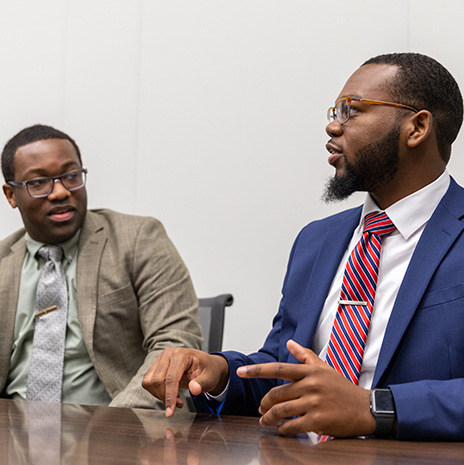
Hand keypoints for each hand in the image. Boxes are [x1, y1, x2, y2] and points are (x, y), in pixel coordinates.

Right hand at [142, 348, 229, 416]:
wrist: (206, 366)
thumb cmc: (208, 370)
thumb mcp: (210, 378)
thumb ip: (202, 383)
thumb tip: (194, 389)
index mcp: (181, 354)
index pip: (171, 378)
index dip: (169, 397)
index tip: (170, 413)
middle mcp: (168, 354)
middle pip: (156, 381)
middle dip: (165, 397)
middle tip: (180, 403)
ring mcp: (160, 359)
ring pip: (149, 382)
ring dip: (160, 395)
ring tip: (176, 398)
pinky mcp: (156, 366)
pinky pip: (148, 383)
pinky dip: (157, 392)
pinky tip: (171, 394)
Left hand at [236, 339, 375, 436]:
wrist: (365, 408)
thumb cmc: (342, 388)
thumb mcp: (325, 368)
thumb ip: (305, 355)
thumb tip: (290, 344)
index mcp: (310, 371)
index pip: (278, 369)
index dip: (257, 370)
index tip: (241, 371)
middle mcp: (310, 385)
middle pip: (276, 393)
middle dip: (264, 403)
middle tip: (261, 408)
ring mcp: (314, 403)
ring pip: (281, 410)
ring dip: (269, 418)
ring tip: (266, 421)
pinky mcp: (318, 421)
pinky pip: (292, 426)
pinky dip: (283, 429)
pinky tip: (281, 430)